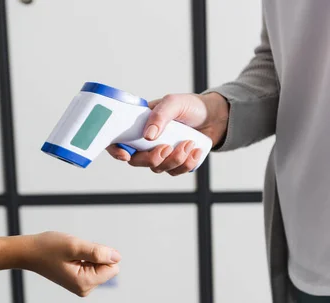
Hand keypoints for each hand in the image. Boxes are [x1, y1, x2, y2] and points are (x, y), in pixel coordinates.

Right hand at [0, 232, 120, 296]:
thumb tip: (117, 258)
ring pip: (100, 266)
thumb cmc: (47, 248)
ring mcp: (81, 286)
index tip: (82, 252)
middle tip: (74, 253)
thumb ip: (98, 252)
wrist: (29, 252)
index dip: (101, 254)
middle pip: (107, 267)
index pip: (113, 267)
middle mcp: (85, 289)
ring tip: (69, 255)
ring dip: (87, 256)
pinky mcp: (78, 281)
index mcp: (85, 283)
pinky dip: (83, 258)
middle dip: (94, 255)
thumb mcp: (74, 246)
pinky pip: (92, 266)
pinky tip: (68, 258)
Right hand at [106, 92, 228, 175]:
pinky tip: (195, 151)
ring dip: (174, 160)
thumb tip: (148, 136)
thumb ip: (160, 115)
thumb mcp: (174, 103)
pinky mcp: (175, 162)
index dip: (115, 150)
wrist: (215, 116)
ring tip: (189, 143)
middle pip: (137, 160)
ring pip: (157, 168)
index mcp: (140, 125)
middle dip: (151, 159)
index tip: (125, 155)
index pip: (118, 139)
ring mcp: (160, 153)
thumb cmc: (191, 106)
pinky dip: (186, 164)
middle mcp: (146, 141)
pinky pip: (174, 172)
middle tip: (167, 148)